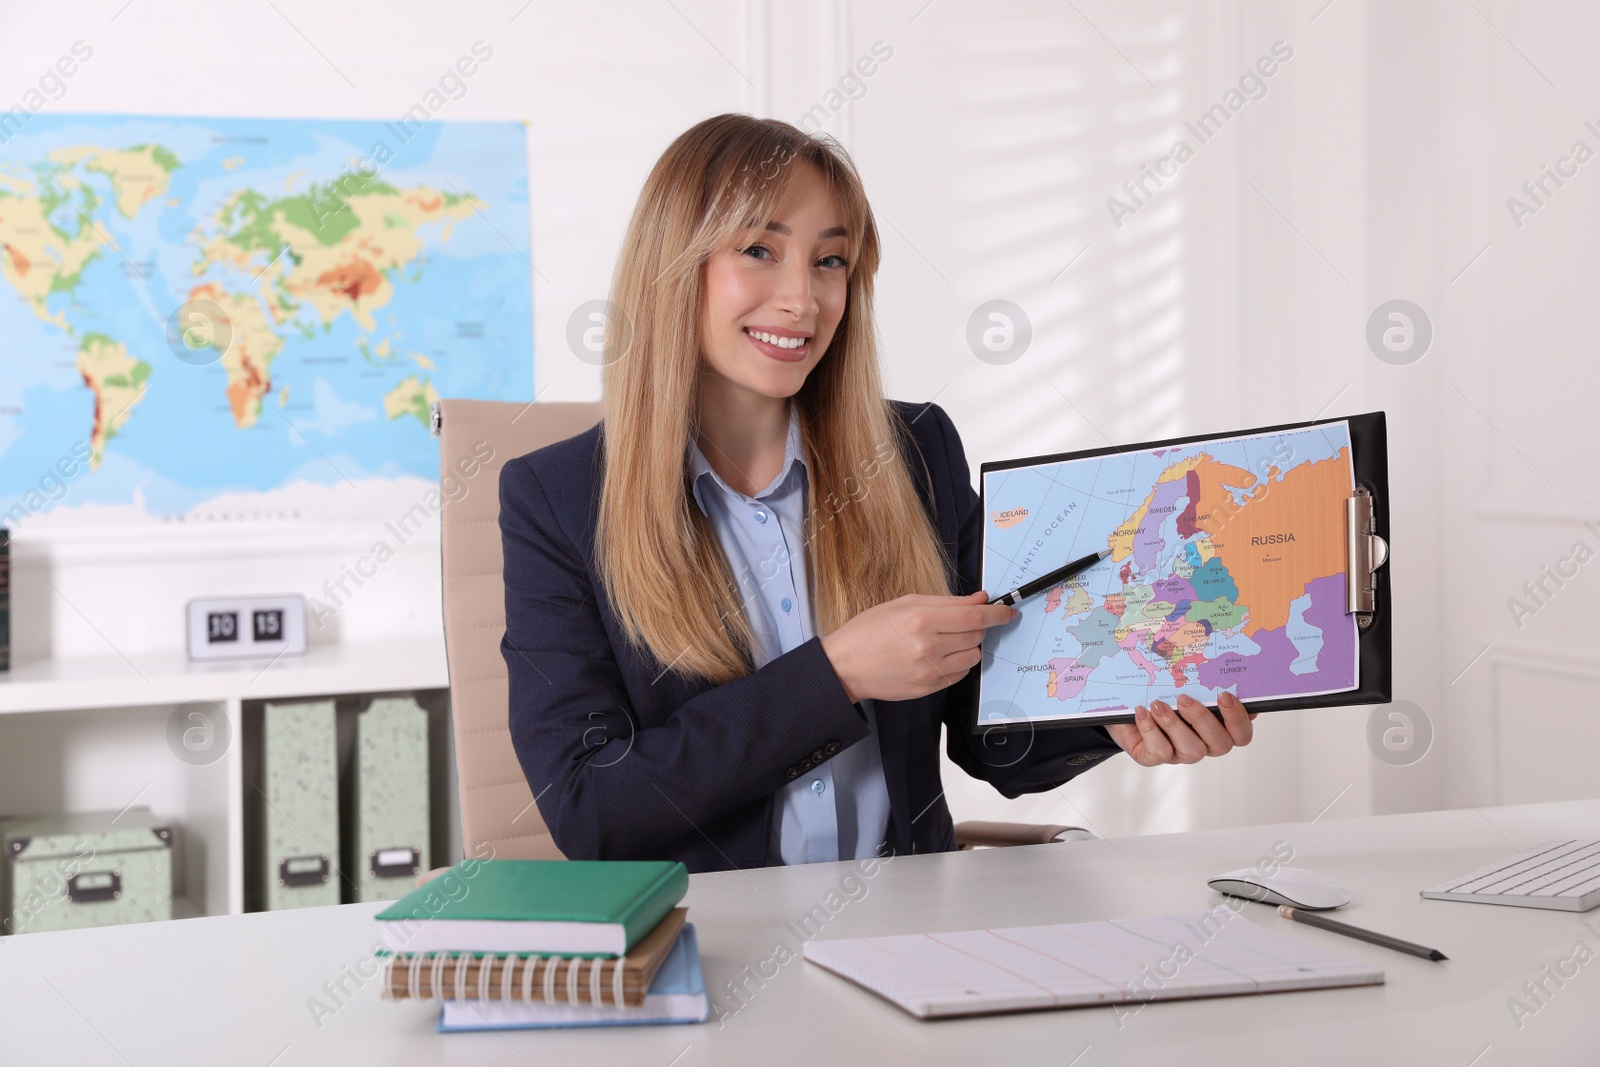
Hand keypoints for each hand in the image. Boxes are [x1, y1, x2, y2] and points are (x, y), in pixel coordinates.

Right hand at [820, 591, 1015, 702]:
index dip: (997, 615)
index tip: (1008, 613)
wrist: (846, 666)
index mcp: (922, 620)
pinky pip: (960, 674)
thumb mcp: (905, 603)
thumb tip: (980, 600)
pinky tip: (936, 656)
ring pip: (973, 657)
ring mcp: (930, 671)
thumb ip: (946, 601)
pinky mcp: (929, 688)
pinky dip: (956, 663)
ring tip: (943, 641)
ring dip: (967, 646)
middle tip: (957, 622)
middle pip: (977, 636)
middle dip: (976, 627)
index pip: (975, 617)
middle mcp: (929, 647)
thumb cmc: (870, 629)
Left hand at [1104, 691, 1257, 766]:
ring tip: (1158, 704)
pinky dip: (1150, 730)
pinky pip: (1159, 752)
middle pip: (1221, 745)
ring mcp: (1179, 753)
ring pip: (1192, 751)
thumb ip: (1202, 680)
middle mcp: (1203, 743)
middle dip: (1203, 719)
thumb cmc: (1161, 691)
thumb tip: (1215, 667)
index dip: (1238, 719)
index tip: (1223, 695)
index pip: (1241, 734)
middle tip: (1184, 698)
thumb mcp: (1181, 682)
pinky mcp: (1153, 757)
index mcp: (1218, 726)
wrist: (1124, 704)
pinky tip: (1141, 712)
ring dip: (1175, 725)